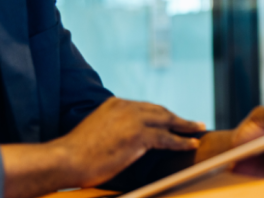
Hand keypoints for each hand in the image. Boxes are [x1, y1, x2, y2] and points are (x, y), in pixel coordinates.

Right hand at [53, 97, 205, 187]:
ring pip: (167, 121)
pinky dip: (181, 141)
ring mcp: (133, 120)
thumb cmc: (75, 154)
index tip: (172, 119)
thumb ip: (112, 128)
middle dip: (177, 117)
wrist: (65, 159)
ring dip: (185, 126)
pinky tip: (191, 143)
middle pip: (159, 111)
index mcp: (115, 104)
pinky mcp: (138, 135)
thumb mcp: (96, 131)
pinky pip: (167, 138)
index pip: (145, 107)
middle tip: (193, 122)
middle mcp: (125, 107)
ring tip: (198, 129)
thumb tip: (124, 138)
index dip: (161, 114)